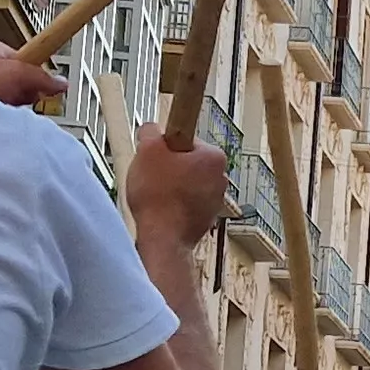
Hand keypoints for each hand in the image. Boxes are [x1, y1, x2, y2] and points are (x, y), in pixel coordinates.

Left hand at [0, 37, 66, 107]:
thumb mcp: (14, 73)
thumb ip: (40, 76)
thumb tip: (61, 82)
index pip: (27, 58)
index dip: (37, 75)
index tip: (49, 87)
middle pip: (19, 80)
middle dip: (22, 94)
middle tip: (18, 99)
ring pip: (7, 98)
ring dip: (9, 107)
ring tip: (0, 109)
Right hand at [121, 127, 229, 246]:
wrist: (164, 239)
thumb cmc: (159, 196)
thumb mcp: (148, 150)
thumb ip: (150, 131)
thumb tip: (151, 129)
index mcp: (214, 156)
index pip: (184, 139)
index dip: (163, 147)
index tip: (155, 157)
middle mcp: (221, 177)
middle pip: (184, 161)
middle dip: (166, 167)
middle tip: (152, 176)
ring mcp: (215, 199)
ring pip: (183, 182)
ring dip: (168, 186)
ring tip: (155, 195)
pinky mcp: (205, 217)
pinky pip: (184, 202)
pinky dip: (172, 204)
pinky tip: (160, 209)